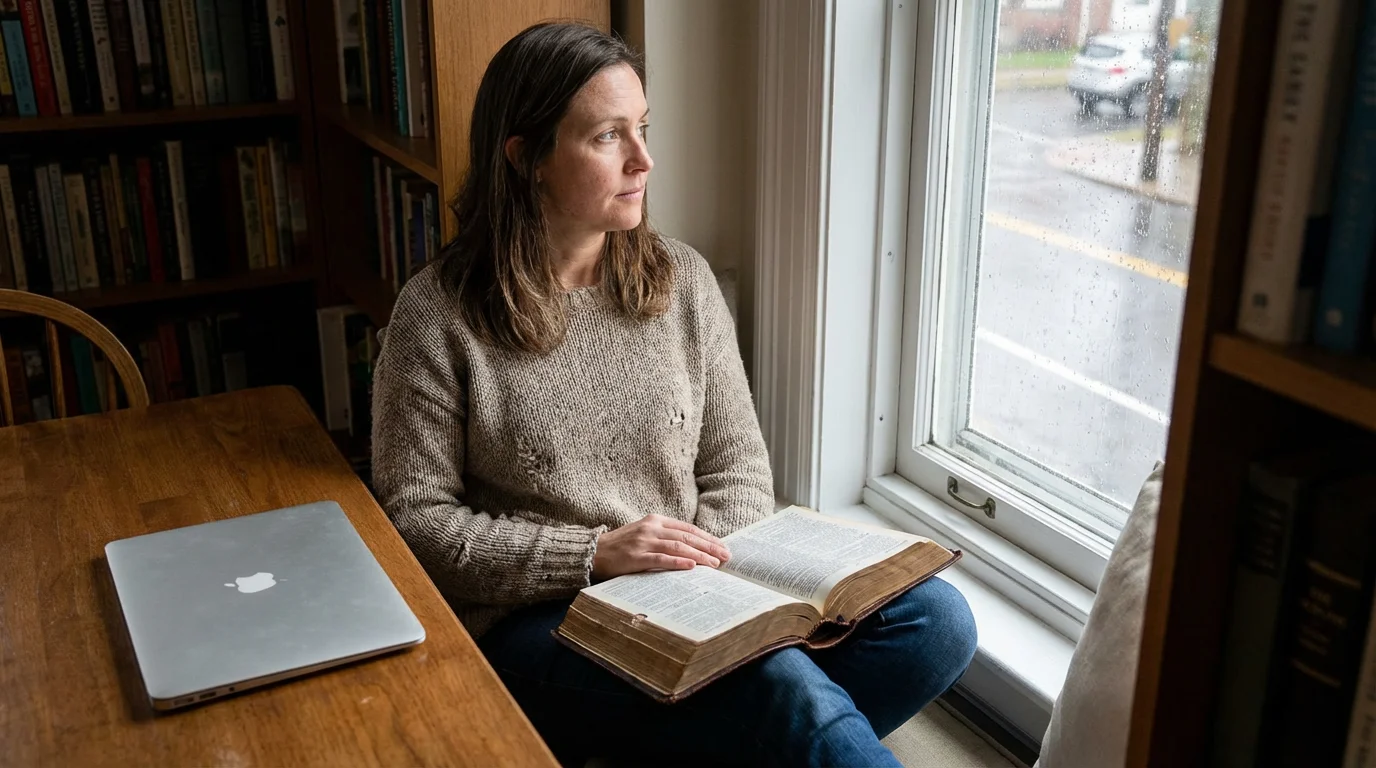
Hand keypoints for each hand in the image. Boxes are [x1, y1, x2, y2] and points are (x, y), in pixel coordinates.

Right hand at [591, 514, 732, 580]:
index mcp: (656, 520)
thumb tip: (694, 549)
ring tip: (714, 564)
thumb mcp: (645, 534)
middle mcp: (651, 528)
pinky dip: (677, 562)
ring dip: (699, 556)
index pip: (688, 529)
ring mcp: (643, 542)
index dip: (708, 538)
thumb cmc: (622, 546)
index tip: (723, 547)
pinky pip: (660, 559)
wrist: (593, 552)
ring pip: (677, 547)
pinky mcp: (635, 557)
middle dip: (709, 547)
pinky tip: (691, 567)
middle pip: (687, 537)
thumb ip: (666, 537)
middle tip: (726, 557)